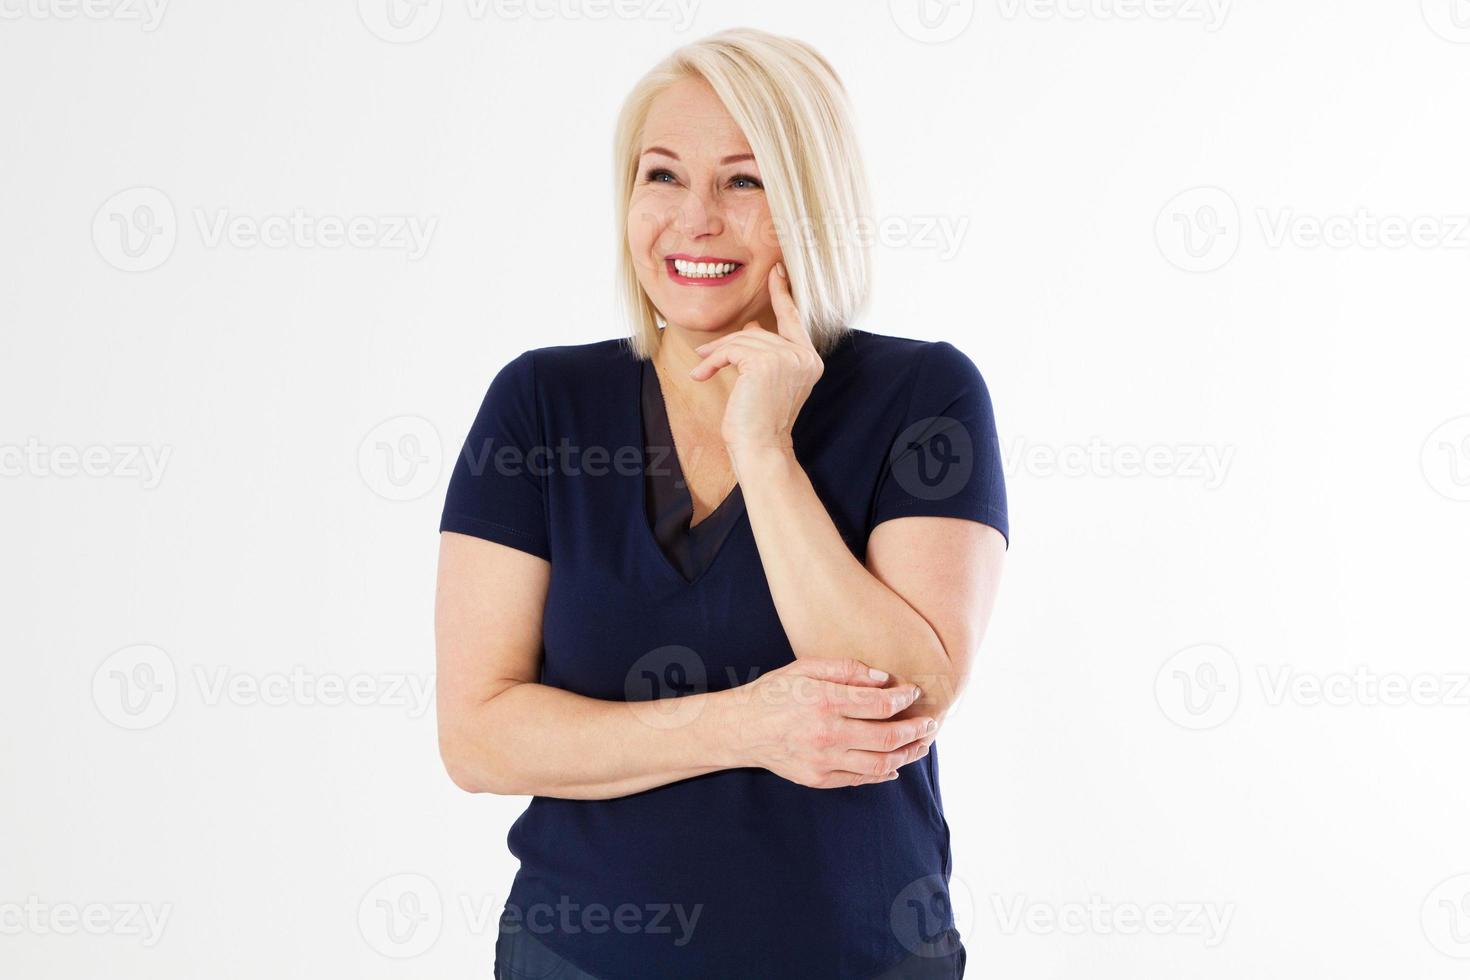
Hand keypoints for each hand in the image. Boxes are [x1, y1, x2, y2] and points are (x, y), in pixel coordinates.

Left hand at [689, 263, 823, 469]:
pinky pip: (731, 350)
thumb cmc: (760, 422)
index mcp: (809, 361)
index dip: (782, 294)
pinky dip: (712, 361)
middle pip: (759, 331)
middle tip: (705, 356)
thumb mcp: (765, 382)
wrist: (760, 449)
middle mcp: (804, 357)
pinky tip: (702, 375)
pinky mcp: (765, 362)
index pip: (793, 320)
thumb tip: (750, 324)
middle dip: (728, 343)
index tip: (776, 272)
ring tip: (702, 368)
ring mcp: (787, 358)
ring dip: (716, 354)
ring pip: (742, 340)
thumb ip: (765, 351)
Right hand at [720, 657, 937, 788]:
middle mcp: (827, 734)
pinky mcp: (819, 779)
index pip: (880, 703)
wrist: (741, 729)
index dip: (904, 698)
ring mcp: (824, 761)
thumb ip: (846, 670)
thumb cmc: (773, 693)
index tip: (914, 694)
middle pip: (888, 737)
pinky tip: (895, 765)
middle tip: (931, 722)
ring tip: (921, 744)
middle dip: (916, 730)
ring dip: (907, 754)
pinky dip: (883, 773)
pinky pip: (860, 780)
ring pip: (880, 764)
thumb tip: (883, 679)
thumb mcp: (805, 668)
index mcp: (825, 701)